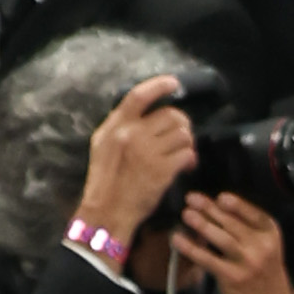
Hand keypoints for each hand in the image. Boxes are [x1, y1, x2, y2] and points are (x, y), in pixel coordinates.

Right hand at [73, 71, 196, 245]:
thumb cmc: (105, 179)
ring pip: (182, 134)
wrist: (108, 210)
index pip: (139, 96)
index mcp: (116, 125)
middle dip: (182, 124)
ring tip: (183, 153)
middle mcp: (132, 134)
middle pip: (171, 115)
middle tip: (182, 135)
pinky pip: (186, 154)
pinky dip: (190, 159)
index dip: (159, 85)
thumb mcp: (103, 144)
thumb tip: (146, 115)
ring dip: (188, 143)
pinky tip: (186, 166)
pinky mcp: (162, 170)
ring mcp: (148, 152)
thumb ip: (121, 126)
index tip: (174, 83)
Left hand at [169, 187, 293, 293]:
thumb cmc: (264, 276)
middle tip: (192, 199)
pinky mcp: (232, 277)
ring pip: (221, 238)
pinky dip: (190, 247)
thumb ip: (248, 231)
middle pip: (232, 223)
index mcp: (272, 235)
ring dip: (201, 224)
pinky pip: (207, 258)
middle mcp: (262, 247)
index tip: (220, 198)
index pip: (254, 214)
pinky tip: (177, 239)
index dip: (236, 205)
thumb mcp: (267, 249)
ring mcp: (247, 263)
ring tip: (186, 214)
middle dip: (210, 209)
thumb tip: (214, 209)